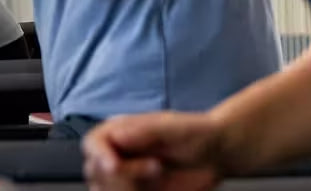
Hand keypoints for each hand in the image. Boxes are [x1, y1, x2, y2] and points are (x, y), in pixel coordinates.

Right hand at [82, 112, 228, 190]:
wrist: (217, 154)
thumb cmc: (197, 133)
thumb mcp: (172, 127)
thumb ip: (145, 131)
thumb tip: (117, 134)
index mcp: (119, 132)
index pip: (93, 144)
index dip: (99, 155)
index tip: (113, 165)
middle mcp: (118, 155)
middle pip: (97, 172)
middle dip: (123, 176)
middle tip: (156, 168)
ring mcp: (126, 177)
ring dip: (129, 190)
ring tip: (160, 175)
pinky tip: (161, 189)